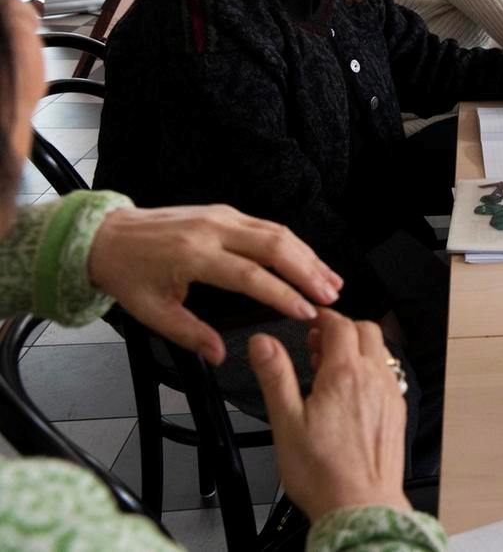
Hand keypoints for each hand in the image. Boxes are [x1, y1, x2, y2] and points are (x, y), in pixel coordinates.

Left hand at [88, 205, 341, 365]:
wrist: (106, 235)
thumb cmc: (128, 275)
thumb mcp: (151, 313)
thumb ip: (189, 333)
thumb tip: (220, 355)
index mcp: (193, 255)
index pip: (250, 275)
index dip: (282, 295)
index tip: (307, 312)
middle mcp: (212, 229)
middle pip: (274, 246)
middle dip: (308, 271)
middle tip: (331, 295)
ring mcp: (221, 215)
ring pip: (277, 232)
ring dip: (308, 256)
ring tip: (331, 281)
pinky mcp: (225, 211)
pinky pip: (268, 226)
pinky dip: (294, 244)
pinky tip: (309, 261)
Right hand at [250, 311, 410, 519]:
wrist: (360, 505)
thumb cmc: (324, 473)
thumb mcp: (286, 422)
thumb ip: (275, 376)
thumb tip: (262, 343)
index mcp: (345, 375)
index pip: (340, 325)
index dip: (323, 317)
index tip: (310, 321)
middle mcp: (374, 379)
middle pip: (366, 331)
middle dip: (342, 328)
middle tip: (317, 342)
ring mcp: (390, 394)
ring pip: (380, 352)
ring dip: (357, 349)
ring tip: (329, 368)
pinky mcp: (397, 411)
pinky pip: (387, 375)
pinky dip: (369, 370)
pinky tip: (350, 392)